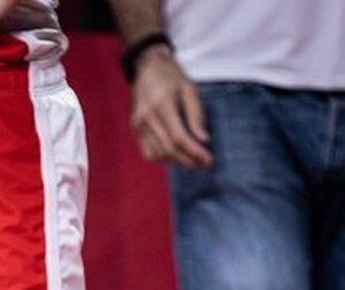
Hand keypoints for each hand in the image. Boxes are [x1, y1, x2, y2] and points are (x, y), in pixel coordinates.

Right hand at [129, 48, 211, 169]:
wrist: (148, 68)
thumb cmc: (172, 77)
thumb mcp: (190, 90)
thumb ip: (197, 115)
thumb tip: (204, 140)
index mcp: (162, 105)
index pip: (179, 137)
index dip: (195, 152)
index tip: (209, 160)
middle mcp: (147, 117)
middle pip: (169, 149)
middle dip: (189, 160)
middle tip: (205, 165)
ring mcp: (138, 125)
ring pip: (158, 154)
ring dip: (177, 162)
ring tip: (193, 161)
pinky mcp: (135, 129)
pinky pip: (149, 152)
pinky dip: (163, 158)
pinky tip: (176, 155)